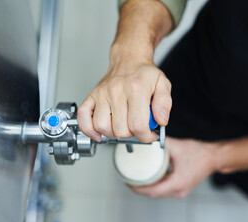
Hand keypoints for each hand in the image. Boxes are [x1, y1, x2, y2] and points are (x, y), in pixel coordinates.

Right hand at [77, 0, 172, 142]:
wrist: (129, 60)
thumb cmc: (144, 74)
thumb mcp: (163, 84)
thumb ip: (164, 104)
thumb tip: (160, 121)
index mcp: (135, 89)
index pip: (138, 125)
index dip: (146, 136)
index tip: (149, 134)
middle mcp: (116, 91)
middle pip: (120, 130)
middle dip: (131, 135)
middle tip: (136, 128)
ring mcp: (101, 94)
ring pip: (101, 127)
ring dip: (113, 133)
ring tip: (121, 126)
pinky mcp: (92, 96)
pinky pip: (82, 117)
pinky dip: (88, 129)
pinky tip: (99, 132)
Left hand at [130, 137, 217, 197]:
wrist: (214, 158)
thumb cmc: (200, 154)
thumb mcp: (178, 146)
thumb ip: (162, 142)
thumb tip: (147, 137)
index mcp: (177, 183)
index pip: (152, 191)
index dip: (138, 188)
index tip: (128, 182)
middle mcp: (178, 190)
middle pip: (154, 193)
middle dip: (140, 187)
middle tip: (129, 178)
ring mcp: (180, 191)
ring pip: (159, 192)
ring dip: (147, 187)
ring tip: (136, 178)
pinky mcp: (181, 188)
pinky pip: (164, 189)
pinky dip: (156, 184)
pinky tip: (150, 177)